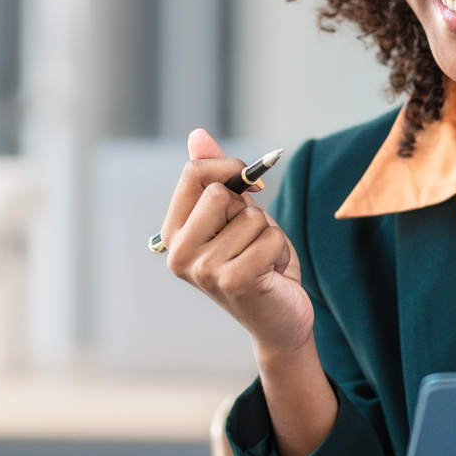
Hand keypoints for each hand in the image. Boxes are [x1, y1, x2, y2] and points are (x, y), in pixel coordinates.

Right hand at [160, 129, 313, 359]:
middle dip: (249, 209)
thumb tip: (197, 134)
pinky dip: (281, 251)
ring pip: (252, 217)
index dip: (229, 168)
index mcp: (173, 233)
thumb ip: (215, 177)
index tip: (250, 186)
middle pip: (221, 192)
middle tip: (251, 240)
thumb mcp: (235, 216)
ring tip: (263, 261)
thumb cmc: (257, 264)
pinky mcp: (234, 280)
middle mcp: (179, 253)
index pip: (193, 174)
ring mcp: (204, 269)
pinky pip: (271, 237)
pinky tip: (272, 274)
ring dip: (269, 235)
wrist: (279, 321)